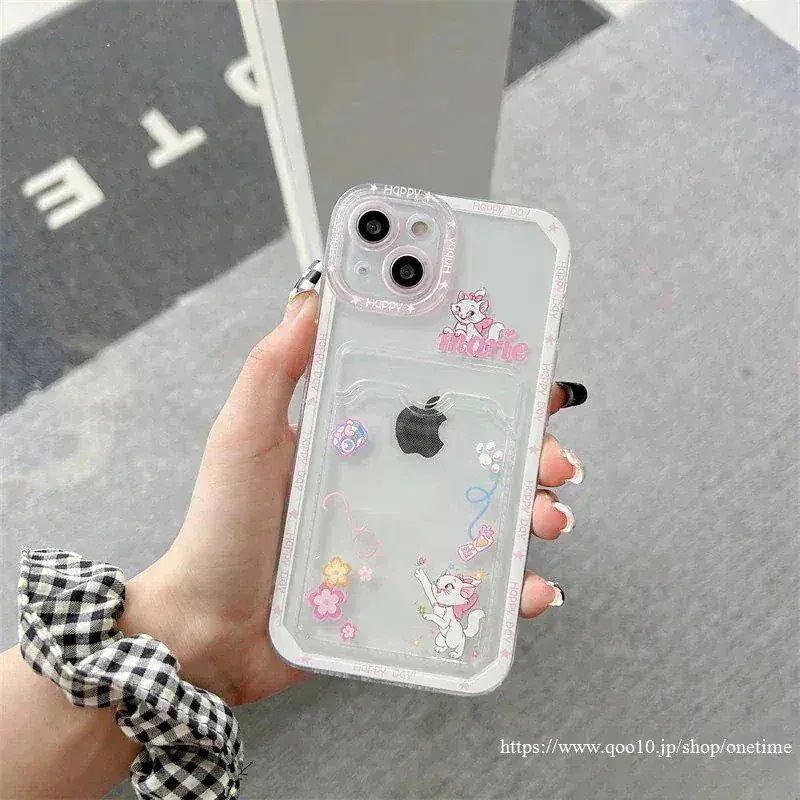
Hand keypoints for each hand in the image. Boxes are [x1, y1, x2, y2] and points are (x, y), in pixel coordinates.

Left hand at [120, 290, 584, 705]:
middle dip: (533, 450)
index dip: (492, 383)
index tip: (530, 371)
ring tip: (547, 518)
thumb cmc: (222, 529)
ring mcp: (406, 536)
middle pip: (483, 456)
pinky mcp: (410, 588)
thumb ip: (274, 369)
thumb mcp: (242, 436)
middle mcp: (394, 482)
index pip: (438, 399)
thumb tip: (313, 295)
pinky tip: (531, 589)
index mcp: (364, 437)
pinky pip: (475, 587)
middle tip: (552, 456)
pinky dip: (513, 588)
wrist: (212, 628)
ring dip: (536, 512)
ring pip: (492, 517)